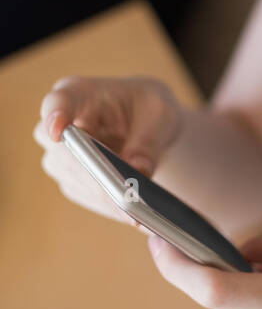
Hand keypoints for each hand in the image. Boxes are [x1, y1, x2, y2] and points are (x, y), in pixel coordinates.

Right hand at [34, 75, 183, 228]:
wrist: (150, 128)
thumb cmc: (150, 109)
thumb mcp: (160, 115)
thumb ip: (148, 141)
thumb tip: (138, 171)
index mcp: (79, 93)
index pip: (57, 103)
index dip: (55, 117)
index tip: (59, 130)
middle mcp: (60, 125)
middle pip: (65, 151)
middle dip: (95, 173)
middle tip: (125, 196)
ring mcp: (61, 155)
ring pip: (75, 178)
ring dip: (106, 195)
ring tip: (139, 213)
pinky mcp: (72, 180)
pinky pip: (87, 197)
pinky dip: (111, 206)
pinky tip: (135, 215)